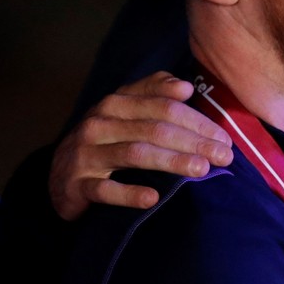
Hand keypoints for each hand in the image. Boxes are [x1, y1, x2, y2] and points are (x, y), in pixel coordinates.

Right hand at [49, 71, 233, 220]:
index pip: (164, 107)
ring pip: (135, 154)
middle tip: (224, 156)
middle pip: (154, 129)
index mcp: (116, 104)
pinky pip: (105, 190)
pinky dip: (129, 193)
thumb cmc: (105, 140)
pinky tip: (154, 197)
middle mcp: (99, 124)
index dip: (197, 121)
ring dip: (172, 162)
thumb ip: (153, 93)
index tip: (224, 138)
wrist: (59, 175)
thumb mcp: (125, 111)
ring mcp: (86, 154)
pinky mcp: (76, 184)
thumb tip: (185, 87)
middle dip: (194, 142)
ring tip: (201, 170)